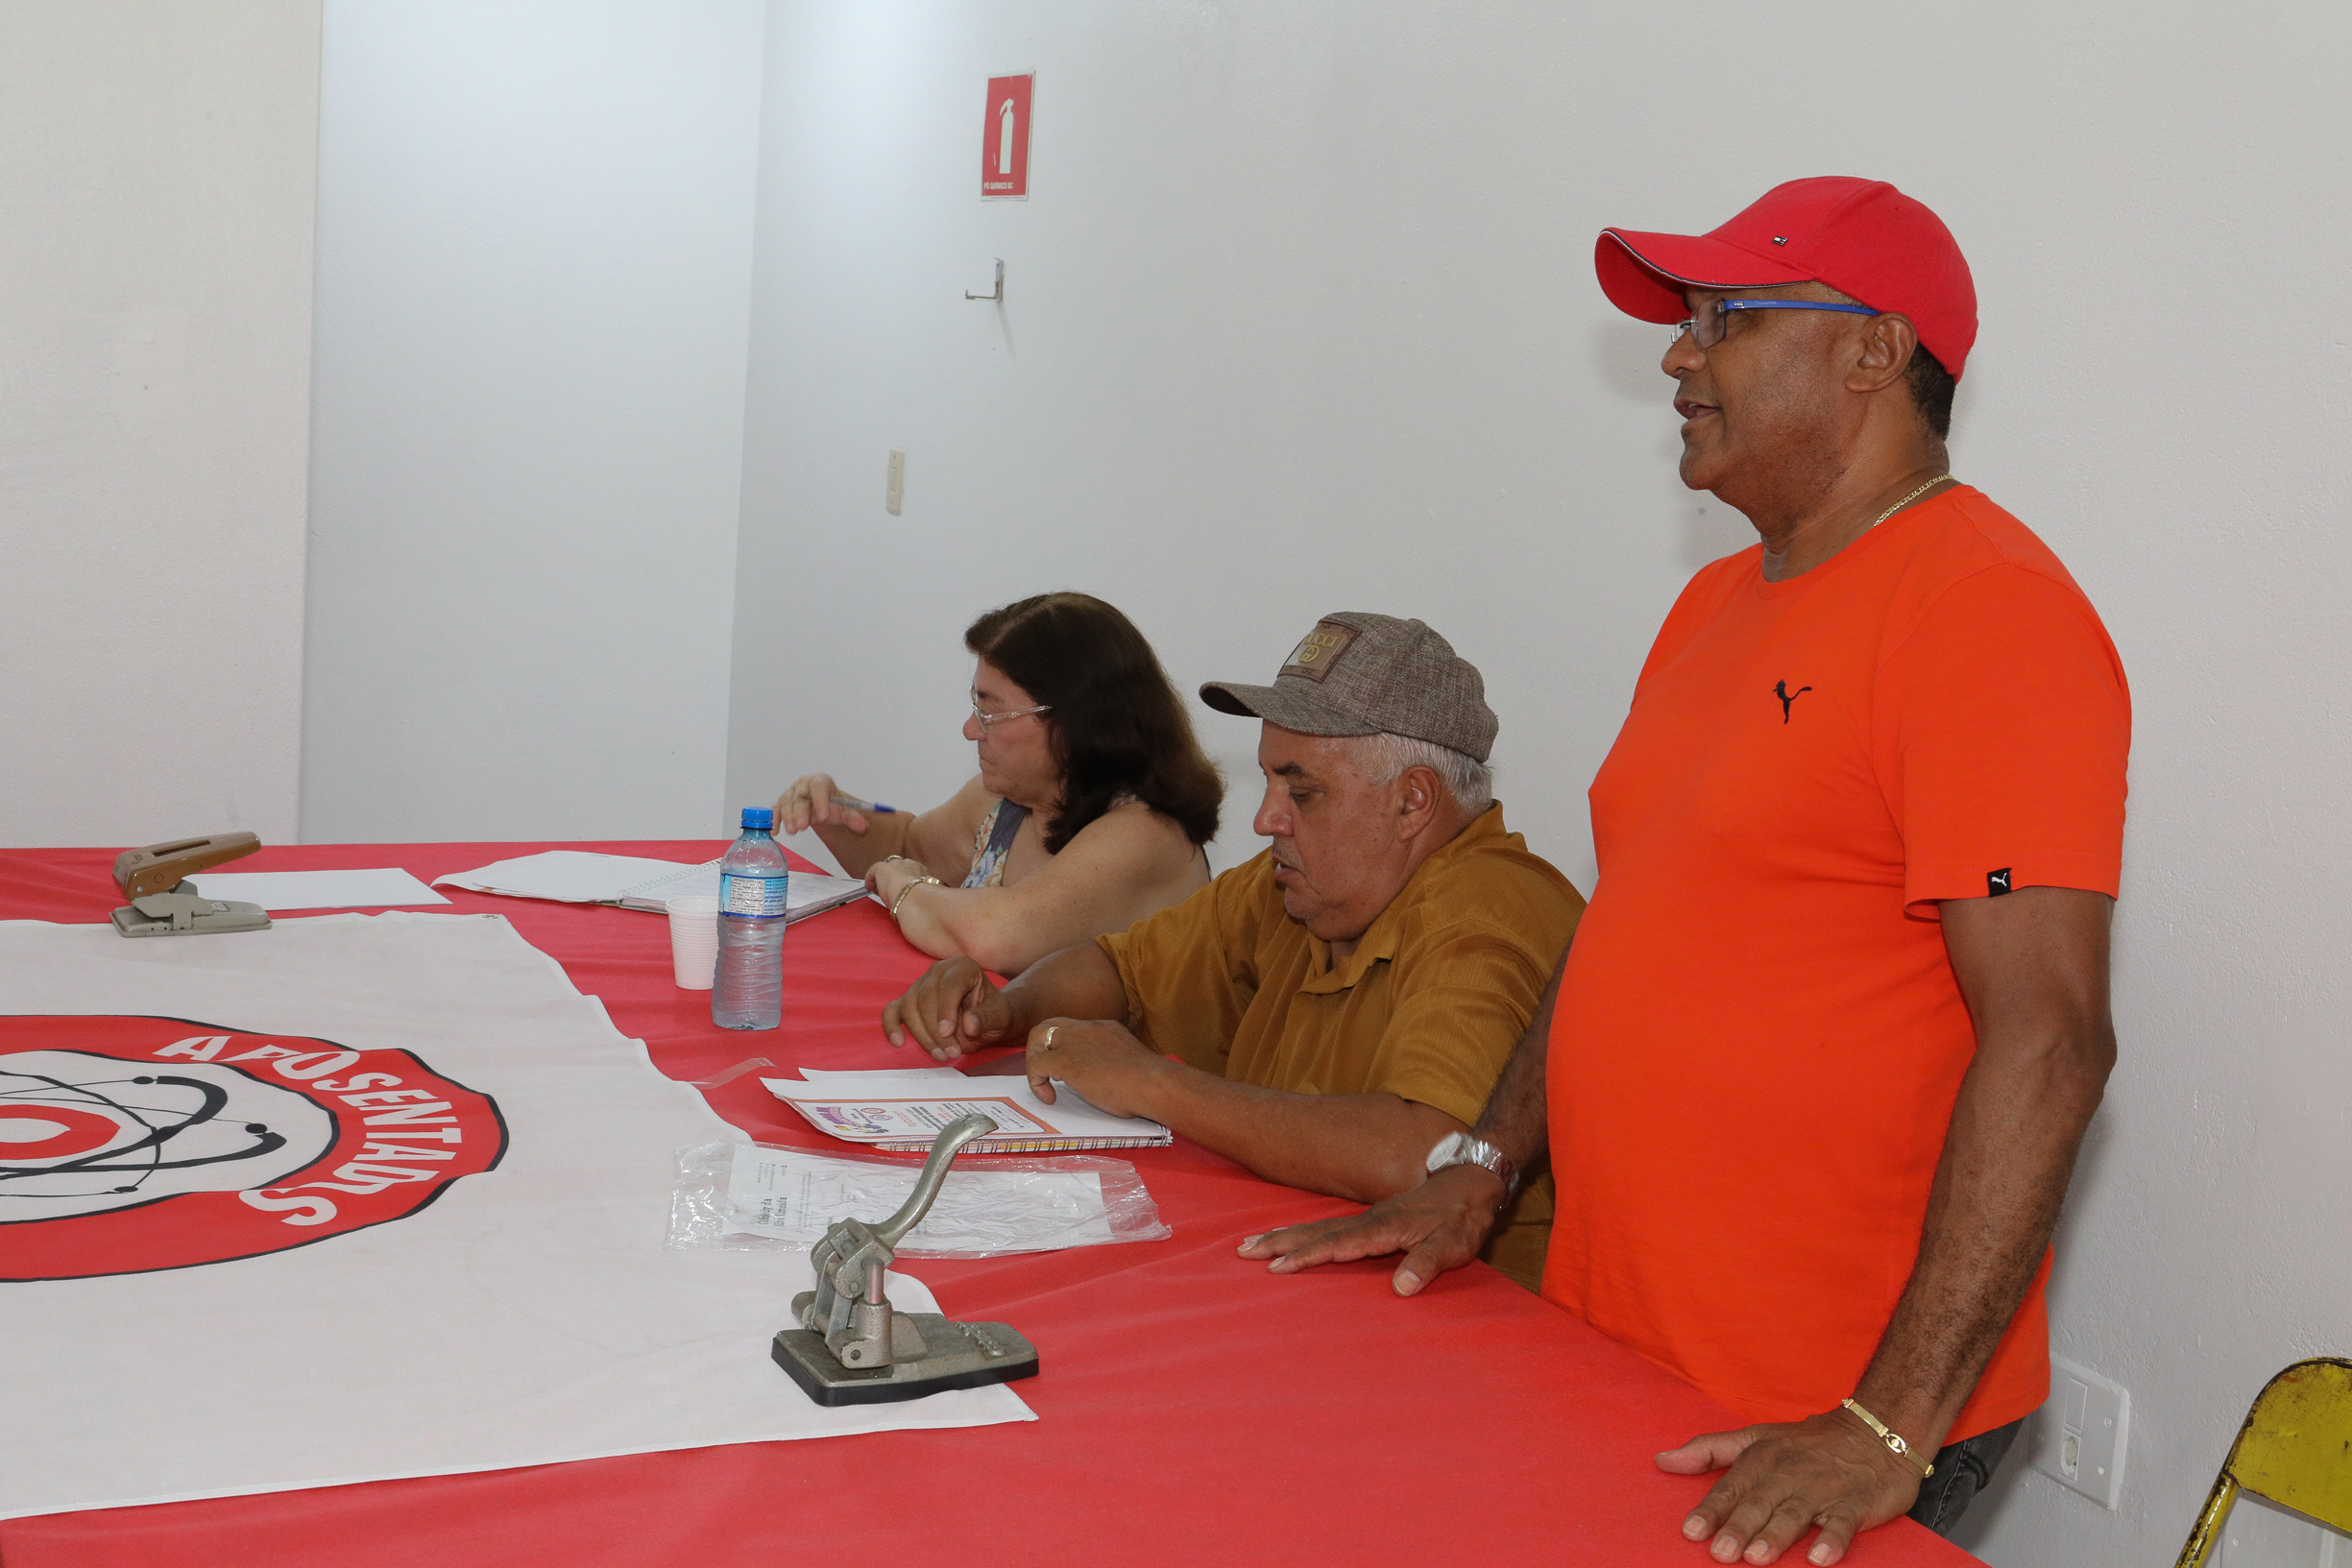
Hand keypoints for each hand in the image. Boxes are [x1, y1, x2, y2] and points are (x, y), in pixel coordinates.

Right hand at [775, 773, 868, 836]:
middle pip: (800, 796)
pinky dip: (775, 819)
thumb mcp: (847, 812)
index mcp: (821, 781)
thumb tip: (862, 826)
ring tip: (792, 831)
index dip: (820, 800)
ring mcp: (791, 793)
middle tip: (802, 827)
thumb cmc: (835, 807)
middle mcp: (804, 784)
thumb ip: (854, 818)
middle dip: (800, 812)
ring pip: (786, 803)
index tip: (823, 817)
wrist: (824, 810)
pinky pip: (777, 809)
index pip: (819, 786)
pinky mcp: (783, 803)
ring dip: (787, 817)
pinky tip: (776, 831)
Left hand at [864, 855, 933, 902]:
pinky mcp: (882, 868)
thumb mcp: (921, 895)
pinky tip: (868, 886)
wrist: (912, 895)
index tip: (899, 888)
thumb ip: (917, 895)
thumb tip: (916, 906)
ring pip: (885, 868)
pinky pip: (874, 870)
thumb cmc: (920, 899)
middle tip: (887, 889)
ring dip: (881, 878)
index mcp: (921, 869)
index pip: (910, 870)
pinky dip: (870, 878)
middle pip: (897, 867)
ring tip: (877, 889)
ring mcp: (894, 864)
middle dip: (892, 876)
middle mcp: (908, 864)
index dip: (903, 879)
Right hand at [882, 957, 1013, 1059]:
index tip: (948, 1033)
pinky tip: (899, 1042)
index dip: (946, 1010)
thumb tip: (969, 1024)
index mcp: (962, 967)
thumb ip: (988, 1018)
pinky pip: (892, 1011)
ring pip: (909, 1007)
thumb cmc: (994, 1015)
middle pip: (925, 998)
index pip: (949, 986)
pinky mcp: (908, 1001)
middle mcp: (938, 971)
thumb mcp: (1001, 1017)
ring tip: (941, 1055)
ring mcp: (920, 985)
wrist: (987, 1020)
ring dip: (921, 1035)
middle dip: (935, 1030)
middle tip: (951, 1053)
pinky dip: (892, 1026)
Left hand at [1025, 1018, 1165, 1117]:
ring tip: (1044, 1084)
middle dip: (1041, 1046)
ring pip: (1037, 1036)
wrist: (1153, 1084)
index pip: (1074, 1028)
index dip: (1064, 1046)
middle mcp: (1087, 1028)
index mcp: (1105, 1028)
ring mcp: (1074, 1042)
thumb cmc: (1150, 1083)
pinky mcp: (1065, 1060)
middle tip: (1047, 1072)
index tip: (1069, 1070)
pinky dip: (1036, 1081)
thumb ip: (1113, 1063)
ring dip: (1035, 1060)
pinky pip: (1036, 1064)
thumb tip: (1107, 1079)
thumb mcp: (1128, 1063)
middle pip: (1050, 1024)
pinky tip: (1049, 1098)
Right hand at [1234, 1162, 1504, 1295]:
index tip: (1278, 1267)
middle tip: (1243, 1251)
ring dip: (1285, 1235)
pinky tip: (1293, 1236)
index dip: (1308, 1257)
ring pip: (1318, 1227)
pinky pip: (1328, 1226)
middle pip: (1315, 1232)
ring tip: (1252, 1243)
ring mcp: (1367, 1218)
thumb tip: (1401, 1288)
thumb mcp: (1453, 1245)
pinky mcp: (1371, 1219)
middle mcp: (1368, 1221)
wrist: (1470, 1181)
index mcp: (1383, 1229)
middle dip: (1280, 1242)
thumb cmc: (1462, 1218)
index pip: (1338, 1245)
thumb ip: (1427, 1264)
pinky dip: (1304, 1232)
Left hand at [1657, 1409, 1925, 1565]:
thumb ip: (1709, 1451)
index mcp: (1761, 1459)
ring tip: (1757, 1557)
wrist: (1875, 1431)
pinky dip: (1832, 1539)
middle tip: (1720, 1553)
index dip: (1711, 1510)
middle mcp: (1788, 1473)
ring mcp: (1822, 1489)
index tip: (1691, 1531)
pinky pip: (1843, 1523)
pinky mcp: (1856, 1504)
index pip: (1731, 1487)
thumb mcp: (1755, 1438)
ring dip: (1776, 1535)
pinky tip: (1819, 1558)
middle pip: (1759, 1503)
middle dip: (1739, 1528)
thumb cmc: (1806, 1443)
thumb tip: (1662, 1461)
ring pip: (1795, 1514)